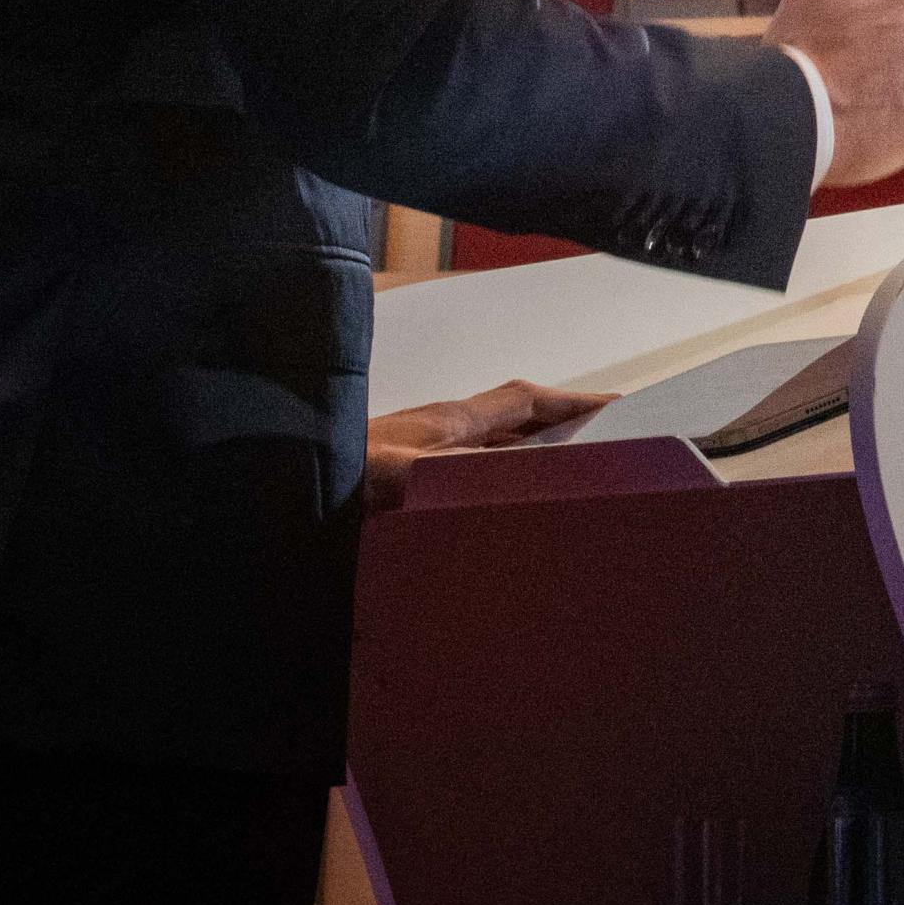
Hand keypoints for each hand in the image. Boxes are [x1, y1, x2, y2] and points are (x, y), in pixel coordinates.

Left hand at [363, 378, 613, 508]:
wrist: (284, 490)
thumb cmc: (340, 480)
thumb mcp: (416, 476)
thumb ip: (475, 470)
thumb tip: (536, 469)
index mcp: (451, 421)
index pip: (526, 399)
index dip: (574, 400)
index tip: (619, 406)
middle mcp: (441, 431)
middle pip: (515, 418)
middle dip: (563, 424)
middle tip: (609, 440)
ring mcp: (423, 454)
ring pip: (493, 447)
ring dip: (532, 453)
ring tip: (572, 472)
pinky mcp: (405, 482)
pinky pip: (470, 473)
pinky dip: (500, 480)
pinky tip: (507, 505)